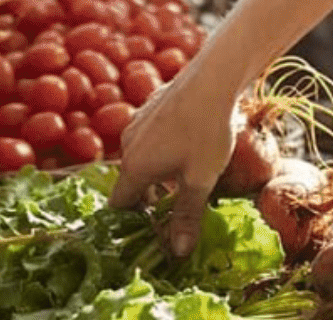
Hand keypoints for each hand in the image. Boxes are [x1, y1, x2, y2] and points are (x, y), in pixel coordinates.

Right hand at [107, 64, 242, 258]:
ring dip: (157, 174)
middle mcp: (127, 145)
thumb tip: (179, 253)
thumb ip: (187, 216)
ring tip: (187, 178)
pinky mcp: (149, 108)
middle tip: (176, 210)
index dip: (132, 222)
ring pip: (141, 158)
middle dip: (150, 199)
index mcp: (134, 167)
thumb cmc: (207, 132)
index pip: (119, 206)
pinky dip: (161, 150)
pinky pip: (149, 138)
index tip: (152, 230)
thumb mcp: (200, 179)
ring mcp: (137, 123)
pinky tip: (189, 147)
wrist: (213, 79)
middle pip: (131, 183)